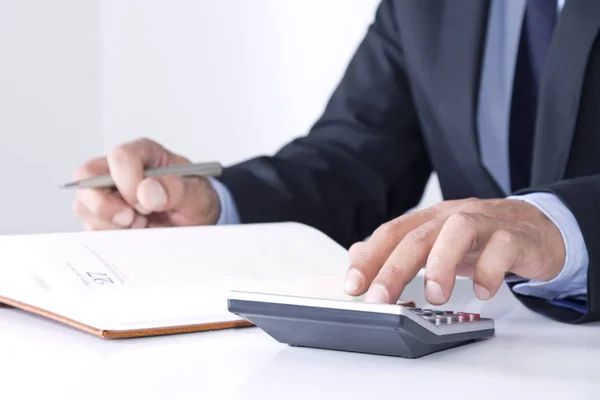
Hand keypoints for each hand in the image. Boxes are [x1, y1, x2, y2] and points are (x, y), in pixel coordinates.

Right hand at [72, 138, 220, 229]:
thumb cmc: (195, 200)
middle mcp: (120, 171)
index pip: (120, 157)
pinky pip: (90, 227)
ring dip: (111, 224)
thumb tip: (147, 191)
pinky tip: (134, 234)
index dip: (129, 182)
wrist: (197, 224)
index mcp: (144, 154)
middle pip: (87, 177)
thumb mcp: (197, 195)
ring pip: (84, 205)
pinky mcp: (104, 218)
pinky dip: (110, 237)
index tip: (146, 202)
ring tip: (141, 226)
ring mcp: (108, 194)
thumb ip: (176, 189)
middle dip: (107, 205)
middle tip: (135, 220)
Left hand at [344, 198, 565, 303]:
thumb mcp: (436, 244)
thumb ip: (397, 250)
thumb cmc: (482, 239)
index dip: (370, 257)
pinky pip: (503, 248)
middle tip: (381, 299)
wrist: (538, 228)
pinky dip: (490, 271)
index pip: (392, 233)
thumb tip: (357, 255)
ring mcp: (486, 223)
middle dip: (395, 268)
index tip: (353, 285)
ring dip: (441, 265)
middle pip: (418, 236)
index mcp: (430, 219)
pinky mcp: (516, 237)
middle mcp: (453, 217)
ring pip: (458, 231)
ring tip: (435, 296)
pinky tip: (482, 292)